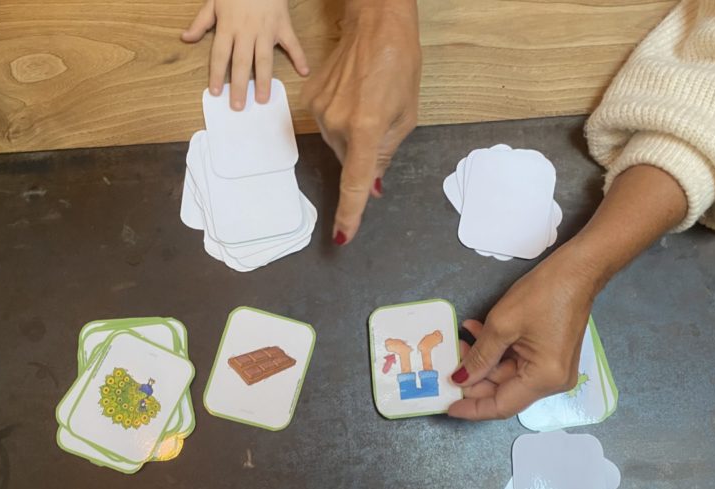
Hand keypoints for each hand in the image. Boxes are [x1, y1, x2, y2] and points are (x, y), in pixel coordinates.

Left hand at [182, 0, 308, 109]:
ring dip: (264, 80)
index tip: (215, 92)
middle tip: (239, 106)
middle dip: (239, 86)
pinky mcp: (283, 25)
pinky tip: (304, 72)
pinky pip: (292, 44)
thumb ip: (201, 22)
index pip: (220, 55)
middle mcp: (246, 32)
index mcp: (228, 27)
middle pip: (242, 63)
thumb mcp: (214, 1)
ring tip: (263, 99)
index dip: (216, 74)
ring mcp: (266, 30)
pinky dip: (299, 57)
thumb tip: (186, 38)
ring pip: (264, 59)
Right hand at [301, 0, 420, 243]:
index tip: (343, 237)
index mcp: (366, 128)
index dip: (350, 213)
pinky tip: (353, 96)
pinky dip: (341, 120)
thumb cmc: (399, 66)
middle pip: (347, 159)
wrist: (375, 24)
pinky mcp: (310, 100)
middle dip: (362, 153)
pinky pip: (327, 125)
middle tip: (379, 123)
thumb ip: (385, 155)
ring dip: (352, 134)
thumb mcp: (405, 116)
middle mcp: (337, 122)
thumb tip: (370, 187)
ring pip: (336, 143)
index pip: (354, 182)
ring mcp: (319, 110)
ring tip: (367, 102)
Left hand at [448, 243, 600, 419]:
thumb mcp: (501, 325)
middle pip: (503, 390)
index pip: (501, 406)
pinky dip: (497, 350)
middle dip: (474, 377)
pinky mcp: (550, 356)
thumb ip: (479, 357)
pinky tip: (478, 333)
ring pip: (506, 374)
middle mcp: (552, 381)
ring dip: (483, 359)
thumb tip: (461, 379)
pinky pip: (517, 361)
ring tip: (462, 339)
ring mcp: (553, 369)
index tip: (448, 406)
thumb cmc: (545, 294)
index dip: (472, 408)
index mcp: (545, 379)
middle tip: (451, 359)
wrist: (577, 270)